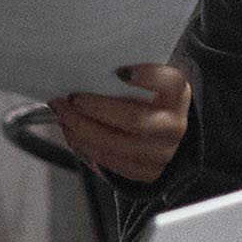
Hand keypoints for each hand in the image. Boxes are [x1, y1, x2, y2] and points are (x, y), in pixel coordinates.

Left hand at [52, 63, 189, 182]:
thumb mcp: (145, 80)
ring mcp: (163, 152)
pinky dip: (86, 146)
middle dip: (96, 108)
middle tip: (72, 98)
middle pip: (134, 119)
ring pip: (117, 144)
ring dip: (82, 129)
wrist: (160, 130)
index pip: (170, 82)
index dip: (148, 76)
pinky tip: (72, 133)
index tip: (120, 71)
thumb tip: (83, 69)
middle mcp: (174, 125)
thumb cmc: (145, 98)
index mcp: (177, 94)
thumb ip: (123, 74)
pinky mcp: (147, 172)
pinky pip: (111, 162)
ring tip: (64, 115)